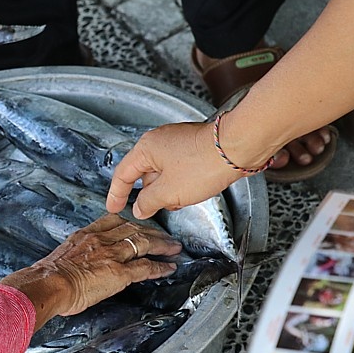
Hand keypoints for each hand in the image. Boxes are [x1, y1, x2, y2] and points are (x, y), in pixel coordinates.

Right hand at [0, 214, 181, 329]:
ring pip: (143, 243)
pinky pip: (145, 267)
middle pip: (133, 228)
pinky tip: (169, 267)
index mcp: (86, 234)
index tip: (137, 223)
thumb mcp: (62, 257)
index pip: (113, 220)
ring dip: (162, 245)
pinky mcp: (119, 272)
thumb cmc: (48, 276)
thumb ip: (76, 255)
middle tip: (164, 235)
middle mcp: (101, 239)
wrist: (48, 284)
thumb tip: (78, 264)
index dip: (129, 221)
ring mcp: (112, 255)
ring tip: (173, 247)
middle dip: (151, 231)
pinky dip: (160, 266)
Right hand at [105, 122, 240, 219]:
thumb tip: (139, 208)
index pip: (123, 174)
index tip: (114, 207)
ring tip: (182, 200)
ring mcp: (177, 142)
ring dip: (168, 190)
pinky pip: (179, 168)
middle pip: (144, 174)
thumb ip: (148, 202)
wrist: (239, 147)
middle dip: (149, 194)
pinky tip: (193, 191)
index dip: (116, 195)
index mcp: (146, 148)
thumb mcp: (168, 192)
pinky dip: (181, 182)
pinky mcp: (194, 146)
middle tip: (152, 211)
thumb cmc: (204, 164)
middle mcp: (159, 141)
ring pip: (163, 172)